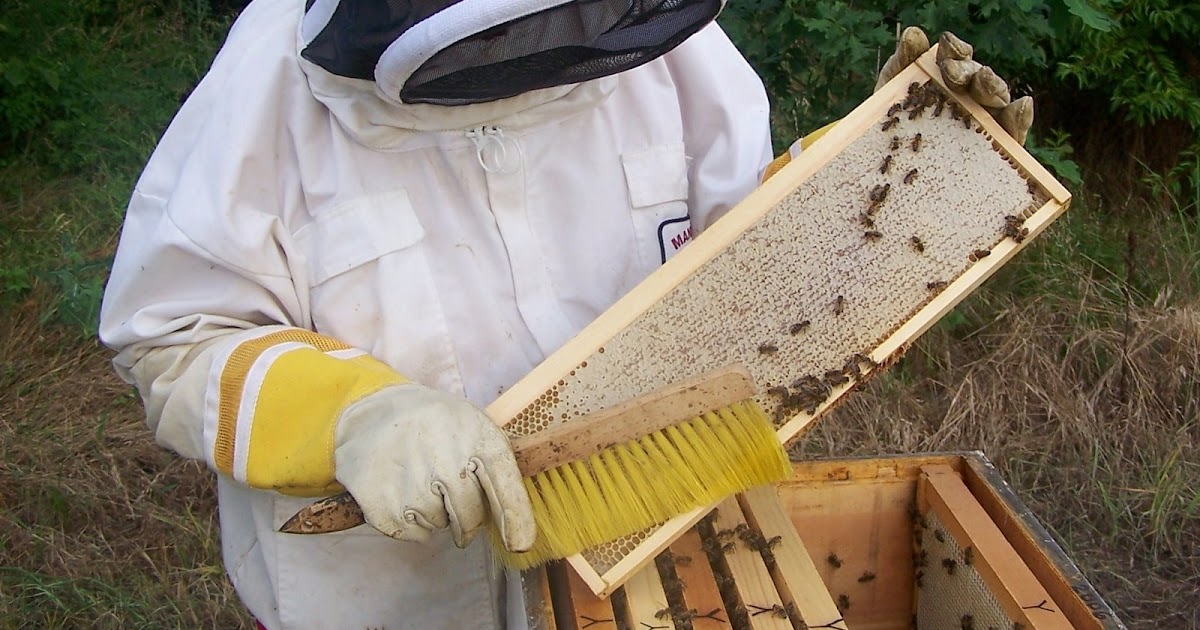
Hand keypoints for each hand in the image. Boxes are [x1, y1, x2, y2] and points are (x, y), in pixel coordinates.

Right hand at [333, 383, 536, 551]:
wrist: (371, 413)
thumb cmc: (434, 426)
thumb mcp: (471, 427)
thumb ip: (496, 468)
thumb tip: (517, 528)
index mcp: (474, 434)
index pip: (504, 483)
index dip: (516, 517)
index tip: (520, 544)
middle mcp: (444, 457)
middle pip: (471, 517)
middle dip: (469, 522)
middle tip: (453, 500)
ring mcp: (409, 481)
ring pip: (440, 525)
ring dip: (436, 513)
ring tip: (419, 478)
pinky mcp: (380, 503)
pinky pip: (413, 534)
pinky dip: (412, 521)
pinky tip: (402, 490)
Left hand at [876, 27, 1033, 144]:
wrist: (888, 168)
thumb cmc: (892, 126)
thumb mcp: (891, 95)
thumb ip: (903, 64)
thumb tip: (913, 33)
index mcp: (951, 79)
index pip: (958, 59)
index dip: (954, 50)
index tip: (944, 46)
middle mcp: (973, 96)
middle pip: (978, 78)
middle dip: (968, 71)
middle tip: (952, 70)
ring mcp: (987, 122)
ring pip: (998, 100)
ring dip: (993, 87)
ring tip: (985, 79)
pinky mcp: (998, 149)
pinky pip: (1014, 132)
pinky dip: (1020, 118)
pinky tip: (1022, 105)